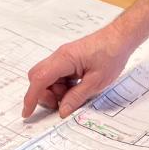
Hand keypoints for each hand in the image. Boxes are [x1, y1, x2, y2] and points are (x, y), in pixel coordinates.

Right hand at [21, 23, 136, 118]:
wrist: (121, 37)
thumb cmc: (111, 54)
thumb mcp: (96, 82)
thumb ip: (77, 97)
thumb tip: (62, 111)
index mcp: (64, 59)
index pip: (40, 79)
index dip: (31, 97)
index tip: (27, 112)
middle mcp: (60, 56)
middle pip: (39, 77)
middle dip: (44, 95)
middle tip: (60, 106)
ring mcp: (64, 57)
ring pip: (48, 78)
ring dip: (56, 91)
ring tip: (74, 97)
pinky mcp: (69, 60)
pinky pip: (58, 75)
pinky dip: (63, 86)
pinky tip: (77, 89)